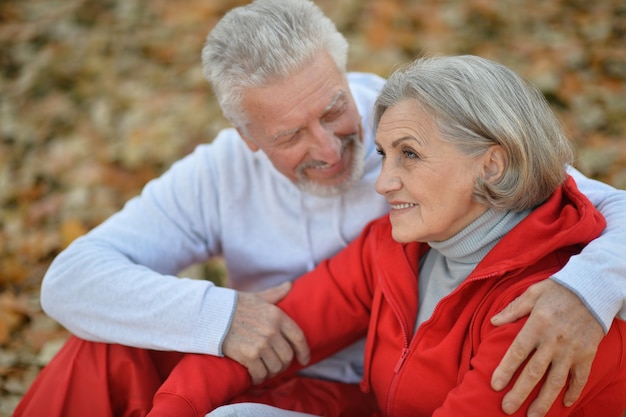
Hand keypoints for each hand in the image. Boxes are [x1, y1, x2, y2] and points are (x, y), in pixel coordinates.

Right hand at [222, 282, 309, 384]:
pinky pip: (261, 374)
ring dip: (271, 372)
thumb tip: (290, 285)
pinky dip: (259, 378)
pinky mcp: (249, 356)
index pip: (298, 337)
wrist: (210, 314)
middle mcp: (272, 330)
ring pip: (276, 367)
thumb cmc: (234, 305)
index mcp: (277, 315)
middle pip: (287, 356)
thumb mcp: (258, 297)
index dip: (304, 351)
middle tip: (276, 366)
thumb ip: (275, 294)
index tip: (304, 360)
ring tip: (265, 370)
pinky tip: (255, 376)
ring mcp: (261, 344)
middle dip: (283, 364)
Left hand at [490, 279, 603, 416]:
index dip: (505, 370)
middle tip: (507, 408)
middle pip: (534, 372)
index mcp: (537, 325)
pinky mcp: (587, 354)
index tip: (495, 385)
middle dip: (519, 392)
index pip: (517, 352)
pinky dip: (573, 392)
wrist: (593, 289)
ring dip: (544, 401)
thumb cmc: (558, 290)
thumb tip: (493, 321)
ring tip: (533, 416)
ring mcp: (572, 350)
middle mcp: (553, 341)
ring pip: (556, 381)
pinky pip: (580, 378)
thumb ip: (513, 309)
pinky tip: (565, 404)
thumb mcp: (532, 293)